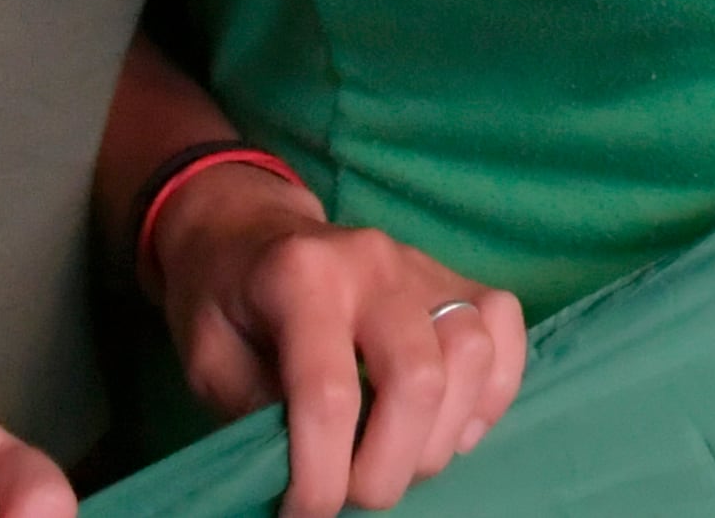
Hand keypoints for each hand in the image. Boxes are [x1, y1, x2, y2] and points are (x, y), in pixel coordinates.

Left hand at [159, 167, 527, 517]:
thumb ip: (261, 415)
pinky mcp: (454, 274)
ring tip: (398, 461)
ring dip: (440, 436)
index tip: (305, 511)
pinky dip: (492, 390)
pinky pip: (503, 327)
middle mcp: (373, 262)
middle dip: (389, 465)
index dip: (322, 474)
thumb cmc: (221, 300)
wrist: (244, 226)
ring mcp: (420, 265)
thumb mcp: (211, 362)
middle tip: (354, 494)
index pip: (330, 394)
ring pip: (471, 354)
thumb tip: (320, 475)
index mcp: (300, 278)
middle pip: (417, 378)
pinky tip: (452, 425)